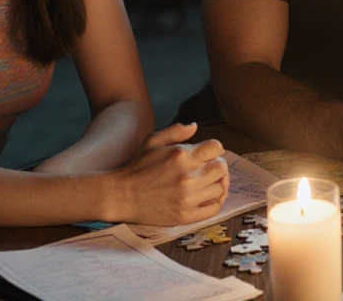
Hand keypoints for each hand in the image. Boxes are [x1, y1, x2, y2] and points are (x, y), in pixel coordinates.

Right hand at [115, 123, 229, 224]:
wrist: (121, 195)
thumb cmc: (137, 167)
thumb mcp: (152, 141)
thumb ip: (175, 131)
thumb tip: (195, 126)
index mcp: (181, 156)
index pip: (216, 148)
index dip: (215, 149)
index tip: (210, 153)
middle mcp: (187, 177)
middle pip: (221, 168)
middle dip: (218, 165)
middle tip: (209, 168)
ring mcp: (187, 198)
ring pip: (220, 188)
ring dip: (217, 183)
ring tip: (208, 182)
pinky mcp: (185, 215)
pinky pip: (214, 209)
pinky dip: (216, 202)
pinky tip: (209, 196)